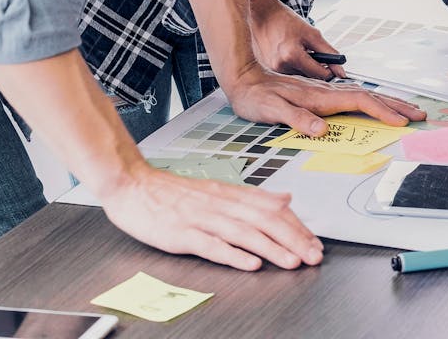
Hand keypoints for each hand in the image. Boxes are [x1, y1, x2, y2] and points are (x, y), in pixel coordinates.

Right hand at [100, 164, 322, 269]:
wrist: (132, 184)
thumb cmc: (173, 192)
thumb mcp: (218, 188)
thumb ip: (253, 196)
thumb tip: (285, 199)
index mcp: (231, 194)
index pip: (272, 209)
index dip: (297, 226)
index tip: (315, 242)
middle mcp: (221, 205)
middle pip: (264, 221)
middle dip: (293, 239)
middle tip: (313, 255)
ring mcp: (201, 219)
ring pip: (243, 233)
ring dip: (271, 248)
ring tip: (291, 261)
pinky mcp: (182, 234)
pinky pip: (211, 245)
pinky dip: (232, 255)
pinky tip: (250, 263)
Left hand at [222, 62, 425, 135]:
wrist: (243, 78)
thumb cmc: (255, 97)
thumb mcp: (271, 110)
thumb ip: (296, 118)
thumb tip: (321, 129)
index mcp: (320, 97)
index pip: (359, 102)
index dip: (382, 112)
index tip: (401, 121)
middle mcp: (327, 92)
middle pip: (370, 96)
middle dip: (396, 106)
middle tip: (420, 115)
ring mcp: (326, 92)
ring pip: (365, 95)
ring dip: (389, 103)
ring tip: (408, 110)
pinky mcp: (322, 95)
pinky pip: (355, 98)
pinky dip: (373, 102)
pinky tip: (378, 105)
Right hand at [249, 0, 344, 79]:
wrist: (262, 15)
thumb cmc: (286, 21)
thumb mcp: (313, 34)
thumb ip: (329, 53)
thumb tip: (341, 71)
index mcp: (292, 56)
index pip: (320, 75)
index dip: (330, 71)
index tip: (334, 67)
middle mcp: (280, 66)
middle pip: (310, 78)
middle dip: (316, 68)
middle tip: (312, 53)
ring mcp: (272, 70)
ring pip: (300, 77)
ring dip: (304, 68)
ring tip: (298, 51)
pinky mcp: (267, 71)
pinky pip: (289, 75)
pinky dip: (294, 67)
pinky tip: (289, 55)